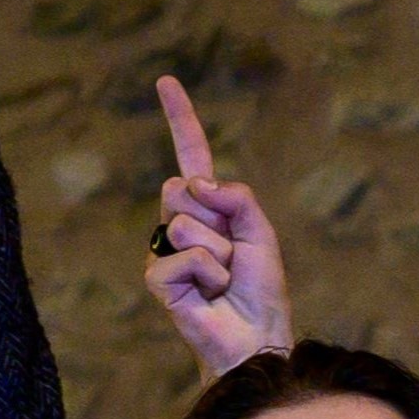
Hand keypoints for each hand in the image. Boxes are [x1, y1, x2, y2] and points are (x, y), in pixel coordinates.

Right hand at [142, 74, 290, 378]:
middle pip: (183, 186)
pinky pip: (184, 255)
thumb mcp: (260, 232)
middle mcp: (180, 222)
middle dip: (218, 218)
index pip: (191, 154)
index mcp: (208, 207)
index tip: (165, 81)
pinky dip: (208, 273)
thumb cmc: (260, 290)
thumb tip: (194, 181)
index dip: (180, 118)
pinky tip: (209, 293)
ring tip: (224, 279)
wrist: (255, 337)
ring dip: (219, 253)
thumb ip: (236, 197)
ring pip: (185, 222)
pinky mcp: (157, 278)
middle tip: (230, 255)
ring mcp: (164, 249)